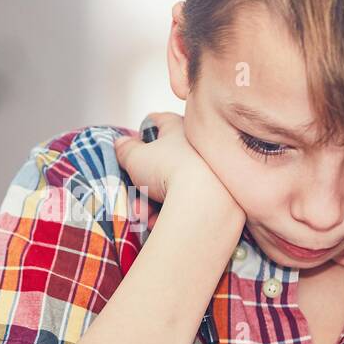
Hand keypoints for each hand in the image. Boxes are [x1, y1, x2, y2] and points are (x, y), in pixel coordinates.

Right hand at [113, 112, 238, 225]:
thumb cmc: (170, 170)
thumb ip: (126, 149)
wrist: (206, 202)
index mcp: (180, 127)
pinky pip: (188, 201)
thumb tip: (122, 143)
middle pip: (162, 162)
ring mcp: (211, 170)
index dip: (142, 134)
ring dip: (152, 202)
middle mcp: (198, 146)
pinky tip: (159, 221)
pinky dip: (171, 211)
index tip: (133, 149)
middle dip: (143, 184)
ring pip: (173, 185)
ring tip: (145, 215)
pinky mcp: (220, 195)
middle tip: (135, 197)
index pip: (158, 121)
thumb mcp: (135, 157)